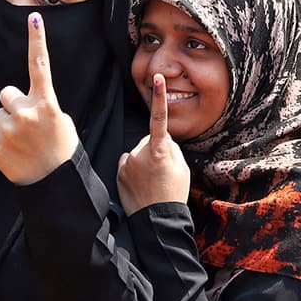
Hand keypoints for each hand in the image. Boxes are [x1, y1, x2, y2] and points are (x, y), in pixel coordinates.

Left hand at [0, 12, 79, 184]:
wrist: (54, 184)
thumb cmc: (61, 151)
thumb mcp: (61, 122)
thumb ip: (41, 105)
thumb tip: (21, 101)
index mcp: (46, 104)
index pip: (40, 65)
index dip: (37, 40)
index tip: (34, 17)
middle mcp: (25, 113)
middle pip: (6, 93)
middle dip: (13, 105)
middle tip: (28, 125)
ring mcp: (8, 129)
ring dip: (8, 125)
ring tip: (24, 143)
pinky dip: (1, 142)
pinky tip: (16, 153)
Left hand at [117, 74, 190, 213]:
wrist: (156, 222)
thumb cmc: (173, 194)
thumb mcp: (182, 168)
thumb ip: (171, 147)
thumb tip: (161, 137)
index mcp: (159, 151)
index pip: (159, 119)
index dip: (159, 98)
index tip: (157, 78)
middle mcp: (139, 153)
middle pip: (149, 140)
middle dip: (155, 149)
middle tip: (163, 172)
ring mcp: (126, 163)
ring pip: (137, 152)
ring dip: (143, 161)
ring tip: (152, 181)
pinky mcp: (118, 172)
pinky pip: (127, 162)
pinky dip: (133, 169)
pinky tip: (141, 184)